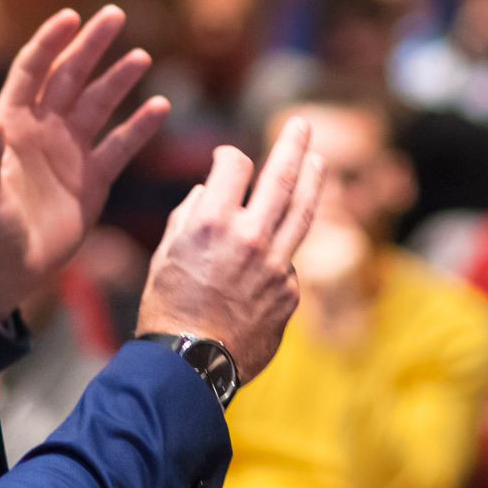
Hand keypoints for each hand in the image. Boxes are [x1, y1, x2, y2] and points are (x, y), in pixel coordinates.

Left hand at [0, 6, 168, 321]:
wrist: (5, 272)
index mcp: (12, 124)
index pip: (32, 70)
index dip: (50, 42)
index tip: (71, 16)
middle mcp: (43, 129)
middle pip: (70, 76)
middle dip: (92, 46)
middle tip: (116, 15)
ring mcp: (70, 152)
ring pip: (99, 105)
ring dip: (119, 80)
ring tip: (142, 57)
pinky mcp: (93, 180)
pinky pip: (120, 146)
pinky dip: (140, 127)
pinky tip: (160, 108)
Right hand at [135, 117, 324, 381]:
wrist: (189, 363)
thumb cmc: (167, 306)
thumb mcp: (167, 252)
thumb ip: (190, 215)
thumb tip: (207, 192)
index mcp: (211, 222)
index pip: (234, 165)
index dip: (229, 157)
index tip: (227, 159)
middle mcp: (249, 237)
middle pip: (282, 177)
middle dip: (293, 145)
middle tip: (302, 124)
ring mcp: (276, 265)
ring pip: (302, 212)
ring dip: (313, 181)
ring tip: (319, 160)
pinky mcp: (289, 291)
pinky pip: (288, 259)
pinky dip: (283, 247)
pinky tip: (276, 248)